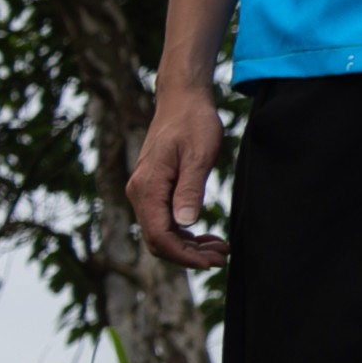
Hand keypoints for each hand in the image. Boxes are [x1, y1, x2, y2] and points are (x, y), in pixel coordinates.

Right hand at [128, 72, 227, 267]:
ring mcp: (144, 191)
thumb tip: (185, 224)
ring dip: (188, 247)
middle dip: (188, 256)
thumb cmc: (193, 123)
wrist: (182, 101)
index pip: (159, 236)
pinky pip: (163, 221)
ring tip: (220, 249)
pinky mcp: (153, 189)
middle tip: (222, 257)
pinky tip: (205, 237)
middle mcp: (139, 192)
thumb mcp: (198, 155)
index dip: (184, 256)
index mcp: (147, 187)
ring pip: (161, 233)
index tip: (212, 261)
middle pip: (158, 240)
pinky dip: (184, 234)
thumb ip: (189, 189)